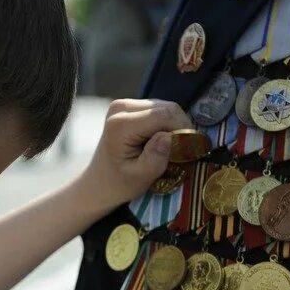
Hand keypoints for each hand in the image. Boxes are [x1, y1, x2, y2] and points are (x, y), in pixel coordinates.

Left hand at [74, 99, 192, 210]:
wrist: (99, 183)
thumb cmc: (119, 184)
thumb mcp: (141, 178)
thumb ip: (156, 157)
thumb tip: (170, 137)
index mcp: (121, 124)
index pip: (164, 115)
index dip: (183, 130)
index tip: (189, 150)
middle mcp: (121, 108)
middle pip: (167, 108)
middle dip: (180, 128)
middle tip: (183, 150)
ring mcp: (124, 104)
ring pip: (165, 107)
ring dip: (174, 126)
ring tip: (172, 148)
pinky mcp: (129, 107)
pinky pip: (159, 110)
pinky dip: (166, 124)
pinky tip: (162, 141)